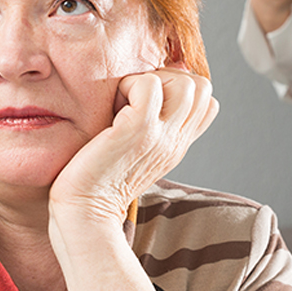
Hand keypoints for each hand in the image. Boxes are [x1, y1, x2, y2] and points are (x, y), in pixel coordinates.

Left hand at [48, 67, 218, 223]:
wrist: (84, 211)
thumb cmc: (96, 179)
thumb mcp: (134, 149)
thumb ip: (149, 123)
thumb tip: (150, 88)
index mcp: (177, 145)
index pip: (208, 102)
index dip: (179, 89)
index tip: (147, 102)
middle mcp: (176, 141)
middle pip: (202, 87)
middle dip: (168, 79)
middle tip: (134, 99)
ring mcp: (162, 136)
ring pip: (186, 83)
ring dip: (150, 80)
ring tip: (124, 102)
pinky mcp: (139, 130)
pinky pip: (149, 85)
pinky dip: (128, 84)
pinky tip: (112, 107)